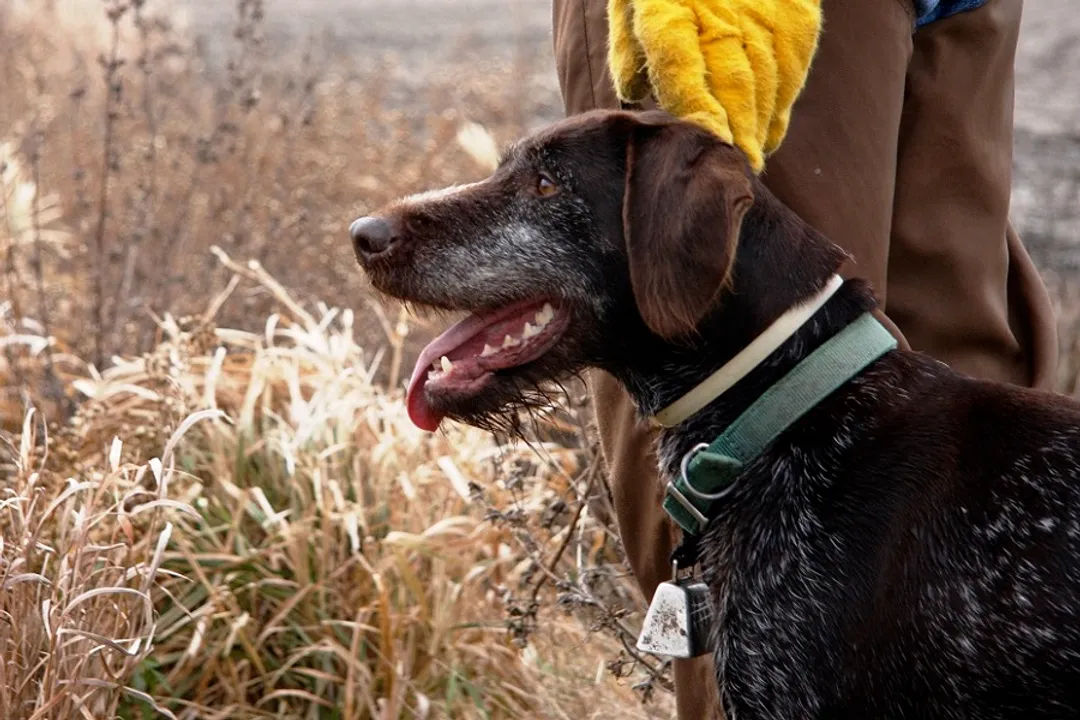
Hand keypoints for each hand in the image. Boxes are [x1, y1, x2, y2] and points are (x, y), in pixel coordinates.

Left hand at [607, 0, 821, 171]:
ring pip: (766, 82)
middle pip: (733, 85)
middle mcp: (721, 13)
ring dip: (758, 126)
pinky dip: (781, 102)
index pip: (683, 68)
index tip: (708, 142)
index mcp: (670, 11)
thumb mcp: (631, 2)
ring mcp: (762, 13)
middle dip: (736, 134)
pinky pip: (793, 67)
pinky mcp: (795, 12)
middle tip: (735, 170)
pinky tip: (769, 130)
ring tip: (749, 158)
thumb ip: (628, 49)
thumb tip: (636, 91)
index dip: (698, 110)